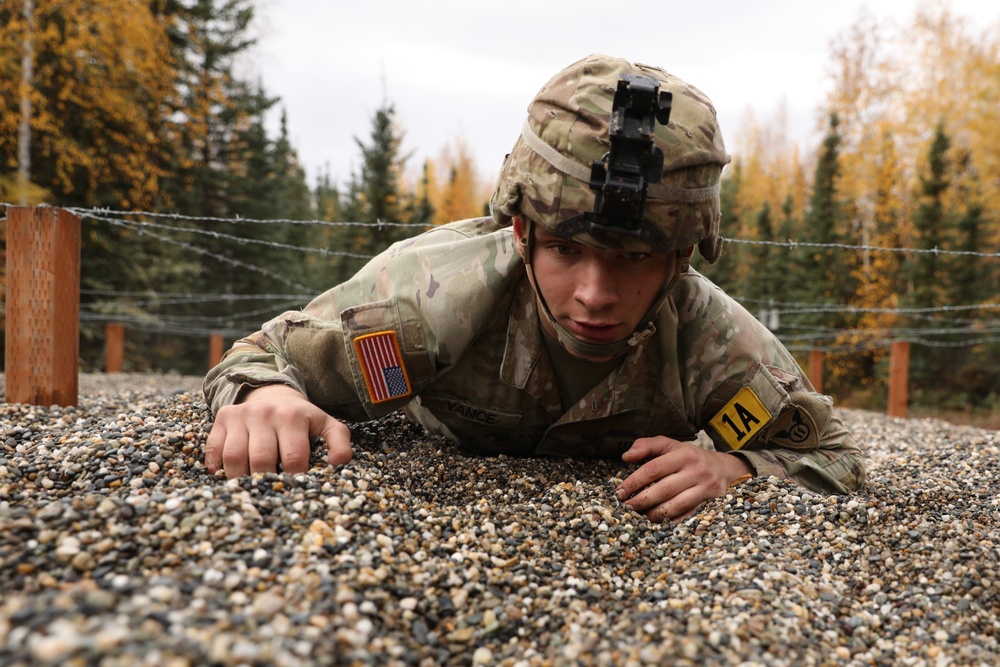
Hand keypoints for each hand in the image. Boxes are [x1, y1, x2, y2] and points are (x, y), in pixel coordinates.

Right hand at [204, 384, 351, 477]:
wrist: (273, 393)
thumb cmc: (302, 418)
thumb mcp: (326, 425)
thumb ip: (339, 443)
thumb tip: (337, 465)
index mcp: (293, 416)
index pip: (293, 457)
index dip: (294, 479)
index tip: (295, 491)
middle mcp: (265, 413)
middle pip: (261, 459)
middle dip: (266, 482)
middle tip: (271, 494)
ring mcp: (241, 415)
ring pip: (234, 457)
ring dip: (240, 480)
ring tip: (250, 489)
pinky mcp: (223, 418)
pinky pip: (214, 449)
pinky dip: (216, 468)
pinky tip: (226, 478)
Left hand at [615, 437, 751, 522]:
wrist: (724, 468)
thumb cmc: (689, 456)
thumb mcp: (670, 445)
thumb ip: (646, 445)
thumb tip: (626, 456)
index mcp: (683, 454)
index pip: (653, 469)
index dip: (634, 481)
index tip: (620, 492)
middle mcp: (696, 470)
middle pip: (664, 489)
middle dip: (642, 500)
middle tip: (628, 507)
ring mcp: (705, 488)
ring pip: (676, 505)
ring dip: (655, 513)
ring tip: (641, 515)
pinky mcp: (710, 502)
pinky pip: (688, 515)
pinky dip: (671, 520)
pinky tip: (658, 520)